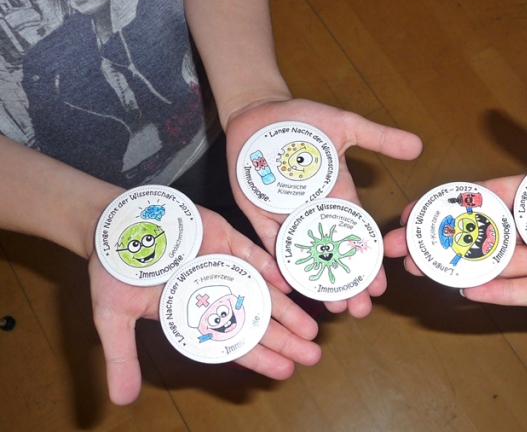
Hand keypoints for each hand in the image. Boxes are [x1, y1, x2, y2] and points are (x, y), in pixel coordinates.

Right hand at [89, 207, 320, 404]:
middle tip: (312, 354)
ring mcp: (223, 265)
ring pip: (261, 290)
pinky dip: (269, 267)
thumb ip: (122, 357)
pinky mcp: (224, 238)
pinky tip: (288, 283)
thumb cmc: (114, 271)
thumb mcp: (114, 317)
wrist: (113, 224)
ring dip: (286, 309)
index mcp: (193, 314)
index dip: (259, 357)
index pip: (232, 341)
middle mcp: (214, 292)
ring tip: (311, 327)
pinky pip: (252, 254)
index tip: (285, 371)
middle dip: (285, 338)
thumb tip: (121, 401)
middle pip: (255, 319)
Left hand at [225, 98, 421, 317]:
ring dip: (318, 282)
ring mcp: (287, 216)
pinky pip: (269, 244)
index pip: (358, 234)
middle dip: (348, 282)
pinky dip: (277, 264)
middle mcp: (315, 212)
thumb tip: (418, 145)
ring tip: (332, 307)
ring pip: (305, 256)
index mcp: (338, 195)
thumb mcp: (345, 125)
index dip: (370, 261)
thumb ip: (379, 138)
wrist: (259, 112)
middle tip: (359, 310)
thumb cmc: (303, 118)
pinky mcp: (259, 214)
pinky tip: (288, 287)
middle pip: (335, 254)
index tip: (380, 286)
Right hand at [384, 78, 526, 305]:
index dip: (448, 203)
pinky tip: (471, 291)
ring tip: (423, 269)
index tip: (413, 208)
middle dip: (439, 241)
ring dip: (460, 266)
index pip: (484, 198)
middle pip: (481, 236)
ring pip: (499, 265)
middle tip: (399, 249)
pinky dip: (504, 293)